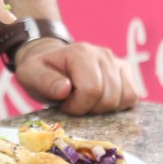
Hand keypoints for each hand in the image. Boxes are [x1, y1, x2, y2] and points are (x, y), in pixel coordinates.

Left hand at [13, 38, 141, 114]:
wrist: (52, 63)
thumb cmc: (41, 71)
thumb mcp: (30, 75)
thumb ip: (45, 81)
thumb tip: (65, 89)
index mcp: (80, 53)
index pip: (92, 90)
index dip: (78, 106)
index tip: (64, 104)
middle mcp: (103, 55)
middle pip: (109, 97)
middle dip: (90, 109)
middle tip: (75, 104)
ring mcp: (117, 62)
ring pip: (124, 98)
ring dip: (104, 109)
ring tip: (86, 102)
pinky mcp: (125, 72)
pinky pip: (132, 97)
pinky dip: (118, 106)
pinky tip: (100, 102)